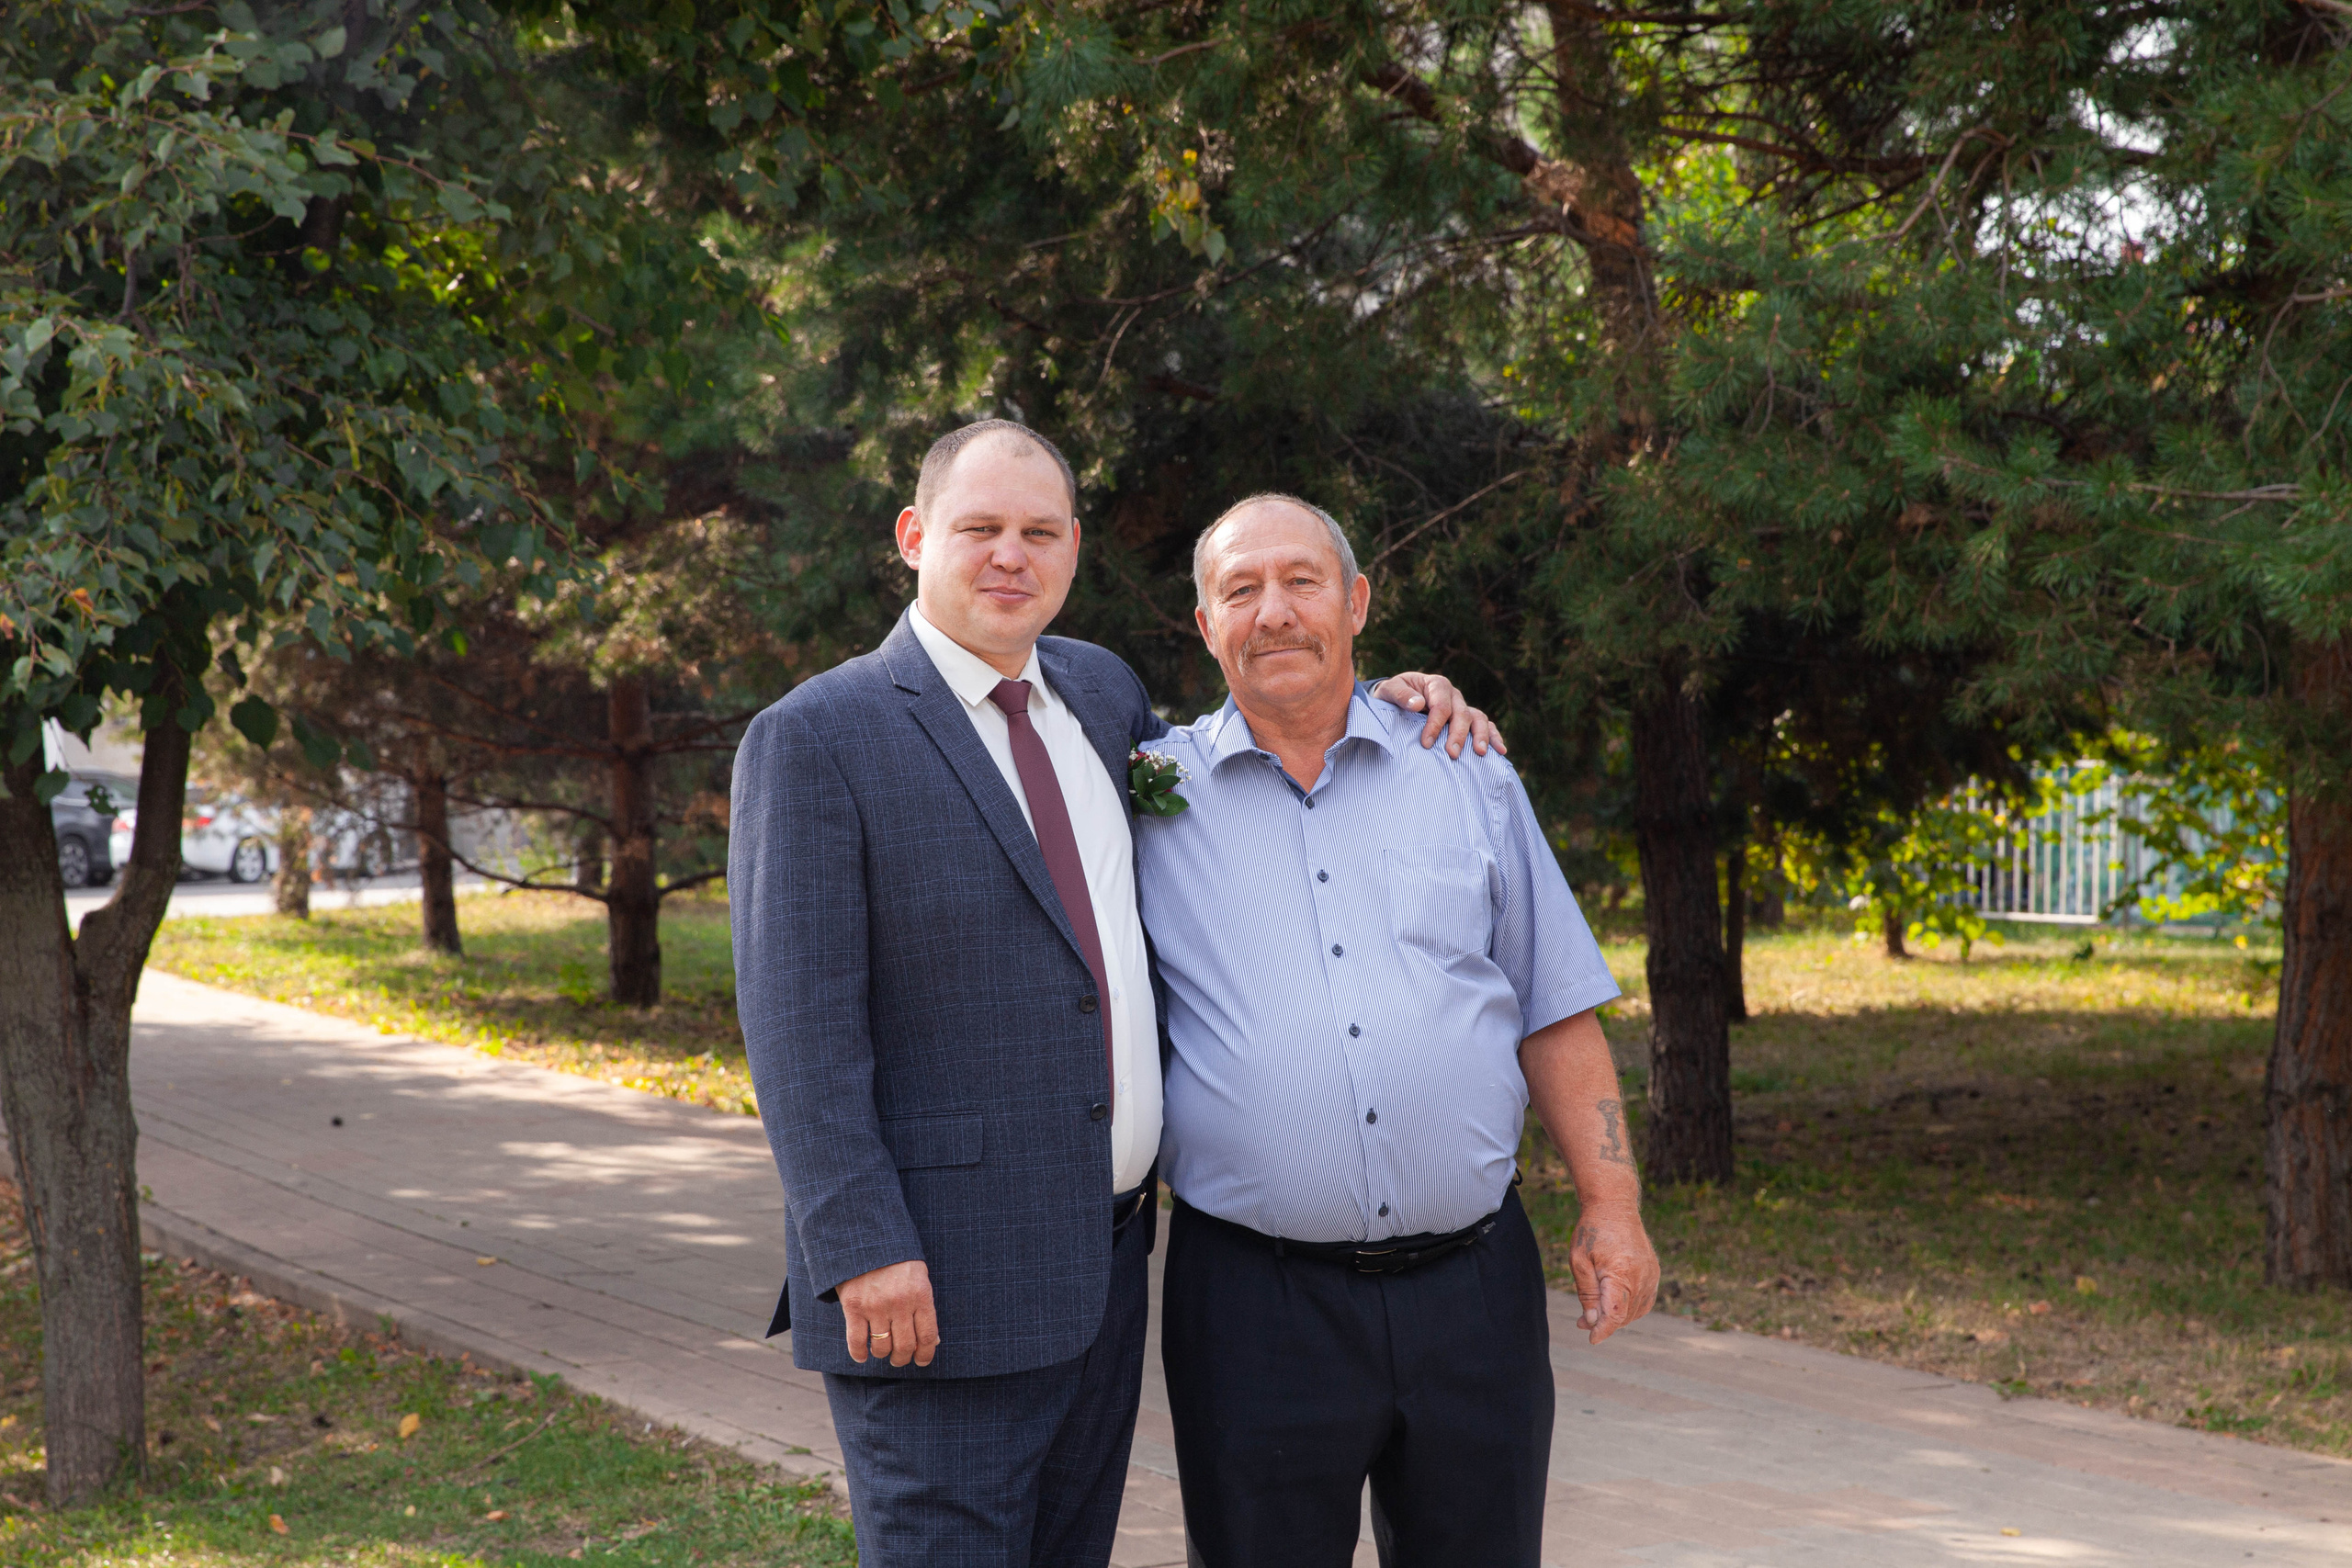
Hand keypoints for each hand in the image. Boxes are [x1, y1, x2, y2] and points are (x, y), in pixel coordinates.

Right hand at [836, 1259, 939, 1367]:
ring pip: (882, 1347)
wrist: (866, 1237)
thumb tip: (932, 1341)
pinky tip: (862, 1356)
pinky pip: (856, 1341)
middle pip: (905, 1346)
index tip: (921, 1360)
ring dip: (882, 1355)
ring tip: (882, 1352)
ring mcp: (876, 1306)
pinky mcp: (854, 1306)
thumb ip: (924, 1307)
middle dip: (902, 1358)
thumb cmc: (897, 1258)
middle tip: (899, 1359)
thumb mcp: (919, 1277)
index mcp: (921, 1295)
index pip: (927, 1336)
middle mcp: (900, 1303)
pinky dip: (859, 1353)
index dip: (925, 1354)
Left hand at [1371, 672, 1506, 757]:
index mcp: (1437, 685)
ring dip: (1481, 735)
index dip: (1435, 724)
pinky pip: (1485, 725)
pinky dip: (1493, 736)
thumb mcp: (1390, 690)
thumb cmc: (1393, 695)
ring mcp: (1462, 707)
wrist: (1397, 699)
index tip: (1426, 743)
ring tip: (1480, 753)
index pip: (1441, 706)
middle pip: (1462, 714)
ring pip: (1478, 718)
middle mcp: (1454, 695)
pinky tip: (1500, 750)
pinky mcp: (1466, 719)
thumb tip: (1417, 704)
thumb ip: (1401, 695)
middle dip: (1458, 735)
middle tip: (1452, 754)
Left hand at [1569, 1204, 1658, 1346]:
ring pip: (1635, 1311)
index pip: (1614, 1314)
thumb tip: (1593, 1321)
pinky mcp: (1654, 1273)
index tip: (1591, 1339)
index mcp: (1621, 1274)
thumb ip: (1587, 1293)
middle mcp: (1641, 1277)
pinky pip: (1644, 1301)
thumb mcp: (1579, 1261)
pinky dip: (1630, 1308)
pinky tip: (1614, 1304)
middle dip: (1604, 1323)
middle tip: (1582, 1322)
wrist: (1615, 1206)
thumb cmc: (1592, 1231)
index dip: (1603, 1330)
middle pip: (1624, 1315)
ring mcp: (1651, 1276)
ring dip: (1617, 1317)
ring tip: (1594, 1313)